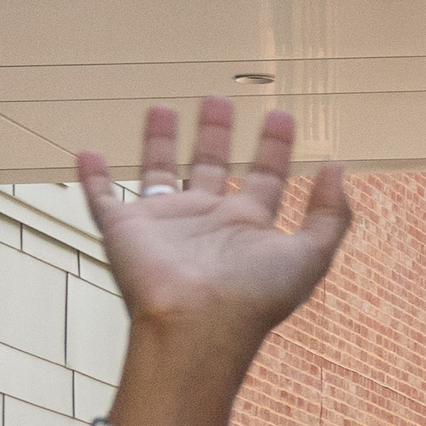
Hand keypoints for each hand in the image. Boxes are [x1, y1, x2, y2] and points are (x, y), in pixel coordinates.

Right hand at [73, 97, 356, 376]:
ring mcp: (164, 224)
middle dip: (215, 133)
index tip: (281, 115)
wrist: (194, 326)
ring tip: (161, 106)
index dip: (273, 147)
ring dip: (159, 141)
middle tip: (218, 99)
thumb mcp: (310, 255)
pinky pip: (102, 198)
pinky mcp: (123, 230)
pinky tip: (86, 153)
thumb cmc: (253, 297)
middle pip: (210, 166)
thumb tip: (339, 167)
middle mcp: (206, 221)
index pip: (264, 176)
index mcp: (247, 225)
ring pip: (159, 172)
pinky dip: (91, 177)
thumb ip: (330, 214)